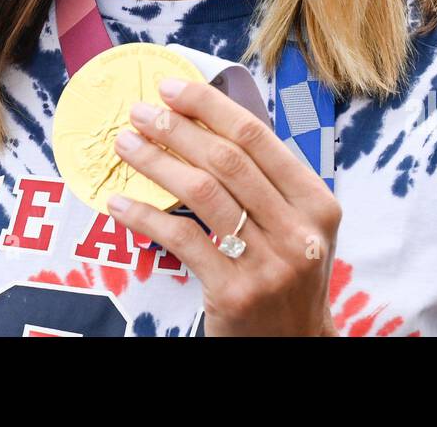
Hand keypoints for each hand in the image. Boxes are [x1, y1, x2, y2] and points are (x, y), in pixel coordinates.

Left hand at [106, 76, 341, 336]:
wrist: (295, 347)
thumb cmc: (288, 276)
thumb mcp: (297, 226)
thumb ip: (266, 181)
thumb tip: (207, 121)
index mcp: (316, 203)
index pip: (258, 137)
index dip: (210, 107)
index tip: (172, 89)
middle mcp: (299, 231)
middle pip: (227, 160)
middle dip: (176, 128)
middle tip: (139, 113)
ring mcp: (269, 264)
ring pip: (202, 193)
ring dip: (156, 162)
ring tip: (125, 145)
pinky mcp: (234, 292)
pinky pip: (181, 240)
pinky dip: (145, 216)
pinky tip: (119, 202)